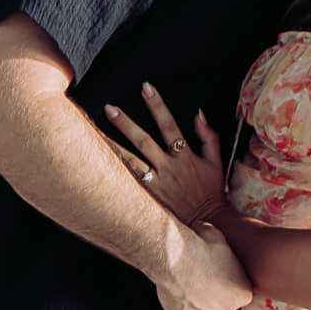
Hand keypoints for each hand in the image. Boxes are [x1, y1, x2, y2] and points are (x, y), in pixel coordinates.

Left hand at [102, 82, 228, 225]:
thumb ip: (208, 136)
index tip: (145, 87)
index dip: (157, 105)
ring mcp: (157, 182)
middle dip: (126, 122)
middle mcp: (169, 167)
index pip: (169, 125)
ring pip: (130, 160)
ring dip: (112, 145)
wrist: (209, 222)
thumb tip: (198, 113)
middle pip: (143, 140)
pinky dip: (116, 169)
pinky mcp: (149, 196)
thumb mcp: (216, 161)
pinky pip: (129, 180)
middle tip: (109, 107)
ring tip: (94, 132)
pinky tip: (98, 160)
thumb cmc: (211, 192)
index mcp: (185, 156)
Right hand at [155, 221, 252, 309]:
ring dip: (198, 307)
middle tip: (199, 276)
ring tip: (186, 289)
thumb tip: (209, 234)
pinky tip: (175, 305)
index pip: (238, 292)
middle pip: (222, 306)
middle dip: (212, 295)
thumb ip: (217, 243)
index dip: (226, 280)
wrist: (178, 257)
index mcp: (243, 292)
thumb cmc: (202, 244)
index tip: (215, 269)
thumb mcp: (217, 236)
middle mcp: (227, 309)